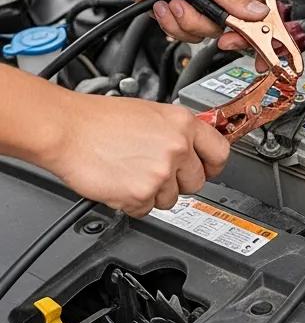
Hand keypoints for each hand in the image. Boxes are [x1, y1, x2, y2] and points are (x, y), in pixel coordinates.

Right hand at [39, 92, 229, 216]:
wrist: (66, 129)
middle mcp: (178, 147)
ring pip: (172, 199)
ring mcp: (161, 172)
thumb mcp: (152, 113)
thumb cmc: (99, 119)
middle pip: (197, 181)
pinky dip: (132, 203)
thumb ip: (177, 131)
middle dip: (178, 182)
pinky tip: (120, 183)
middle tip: (156, 172)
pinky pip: (146, 210)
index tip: (207, 169)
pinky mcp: (141, 194)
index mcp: (184, 124)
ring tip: (131, 173)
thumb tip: (193, 146)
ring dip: (154, 193)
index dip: (213, 165)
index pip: (220, 152)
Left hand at [104, 0, 267, 45]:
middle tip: (198, 18)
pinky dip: (170, 22)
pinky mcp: (178, 14)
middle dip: (205, 23)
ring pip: (203, 32)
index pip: (252, 9)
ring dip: (184, 21)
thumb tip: (259, 11)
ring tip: (174, 1)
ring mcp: (196, 5)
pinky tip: (163, 5)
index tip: (239, 34)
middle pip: (226, 27)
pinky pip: (182, 33)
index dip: (249, 26)